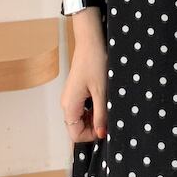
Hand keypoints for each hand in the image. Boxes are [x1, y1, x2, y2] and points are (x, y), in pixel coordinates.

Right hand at [60, 23, 107, 142]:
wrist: (91, 41)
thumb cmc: (95, 62)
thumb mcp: (102, 92)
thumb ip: (101, 115)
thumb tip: (102, 135)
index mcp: (70, 105)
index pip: (75, 135)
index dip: (92, 135)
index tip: (107, 128)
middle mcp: (67, 103)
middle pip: (77, 127)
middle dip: (93, 127)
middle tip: (109, 117)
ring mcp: (71, 96)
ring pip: (81, 118)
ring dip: (94, 117)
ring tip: (107, 106)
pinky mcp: (76, 90)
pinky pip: (83, 107)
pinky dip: (93, 108)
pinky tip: (103, 99)